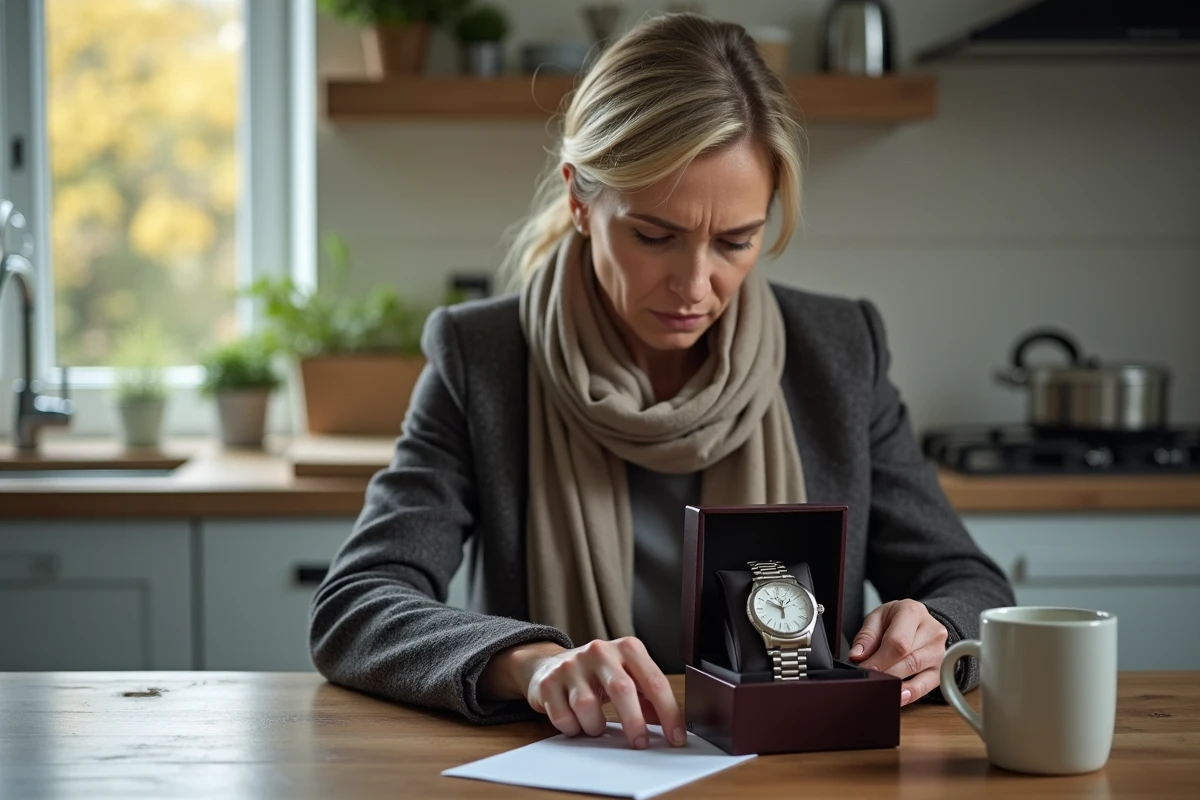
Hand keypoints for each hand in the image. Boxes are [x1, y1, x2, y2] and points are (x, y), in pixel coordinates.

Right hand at [480, 637, 685, 749]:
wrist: (550, 665)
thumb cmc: (597, 675)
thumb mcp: (627, 677)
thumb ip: (649, 698)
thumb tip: (673, 728)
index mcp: (627, 648)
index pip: (654, 681)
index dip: (669, 712)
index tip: (676, 737)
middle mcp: (600, 651)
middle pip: (622, 689)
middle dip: (634, 723)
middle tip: (639, 743)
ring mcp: (572, 665)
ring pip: (588, 707)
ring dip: (595, 727)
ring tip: (594, 725)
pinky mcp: (549, 682)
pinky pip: (564, 717)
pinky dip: (573, 728)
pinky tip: (575, 722)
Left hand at [848, 599, 948, 705]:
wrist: (918, 621)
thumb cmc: (896, 619)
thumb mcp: (878, 618)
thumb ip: (867, 636)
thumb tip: (857, 657)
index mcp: (913, 612)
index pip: (897, 642)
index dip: (879, 660)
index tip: (864, 669)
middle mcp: (932, 631)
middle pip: (908, 658)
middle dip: (885, 672)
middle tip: (869, 679)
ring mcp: (940, 651)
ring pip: (917, 672)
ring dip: (895, 683)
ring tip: (879, 688)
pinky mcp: (941, 669)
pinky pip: (926, 686)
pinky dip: (911, 693)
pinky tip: (898, 697)